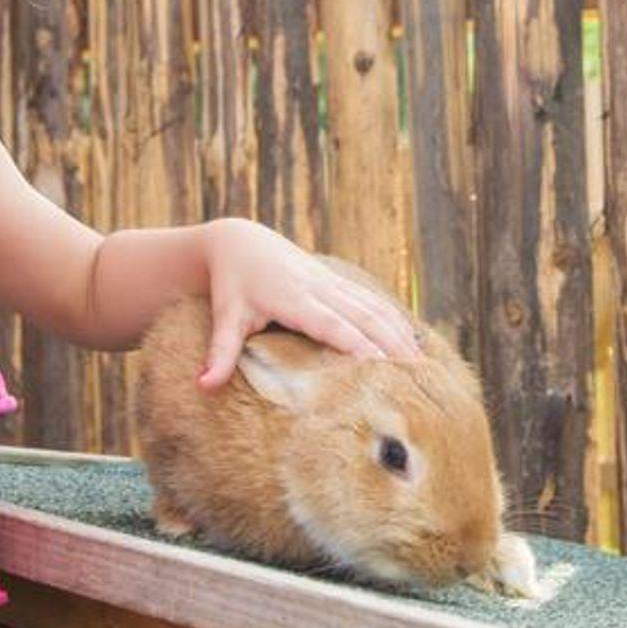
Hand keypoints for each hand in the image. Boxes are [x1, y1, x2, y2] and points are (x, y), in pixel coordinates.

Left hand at [198, 220, 422, 388]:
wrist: (240, 241)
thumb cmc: (232, 284)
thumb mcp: (226, 317)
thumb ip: (220, 352)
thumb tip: (202, 386)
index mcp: (296, 298)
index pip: (334, 326)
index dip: (359, 347)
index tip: (382, 370)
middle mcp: (320, 289)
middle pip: (365, 318)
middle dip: (391, 345)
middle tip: (417, 377)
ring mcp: (332, 283)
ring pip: (374, 308)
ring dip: (399, 334)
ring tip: (424, 366)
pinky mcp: (338, 282)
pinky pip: (372, 301)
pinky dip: (394, 319)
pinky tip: (412, 341)